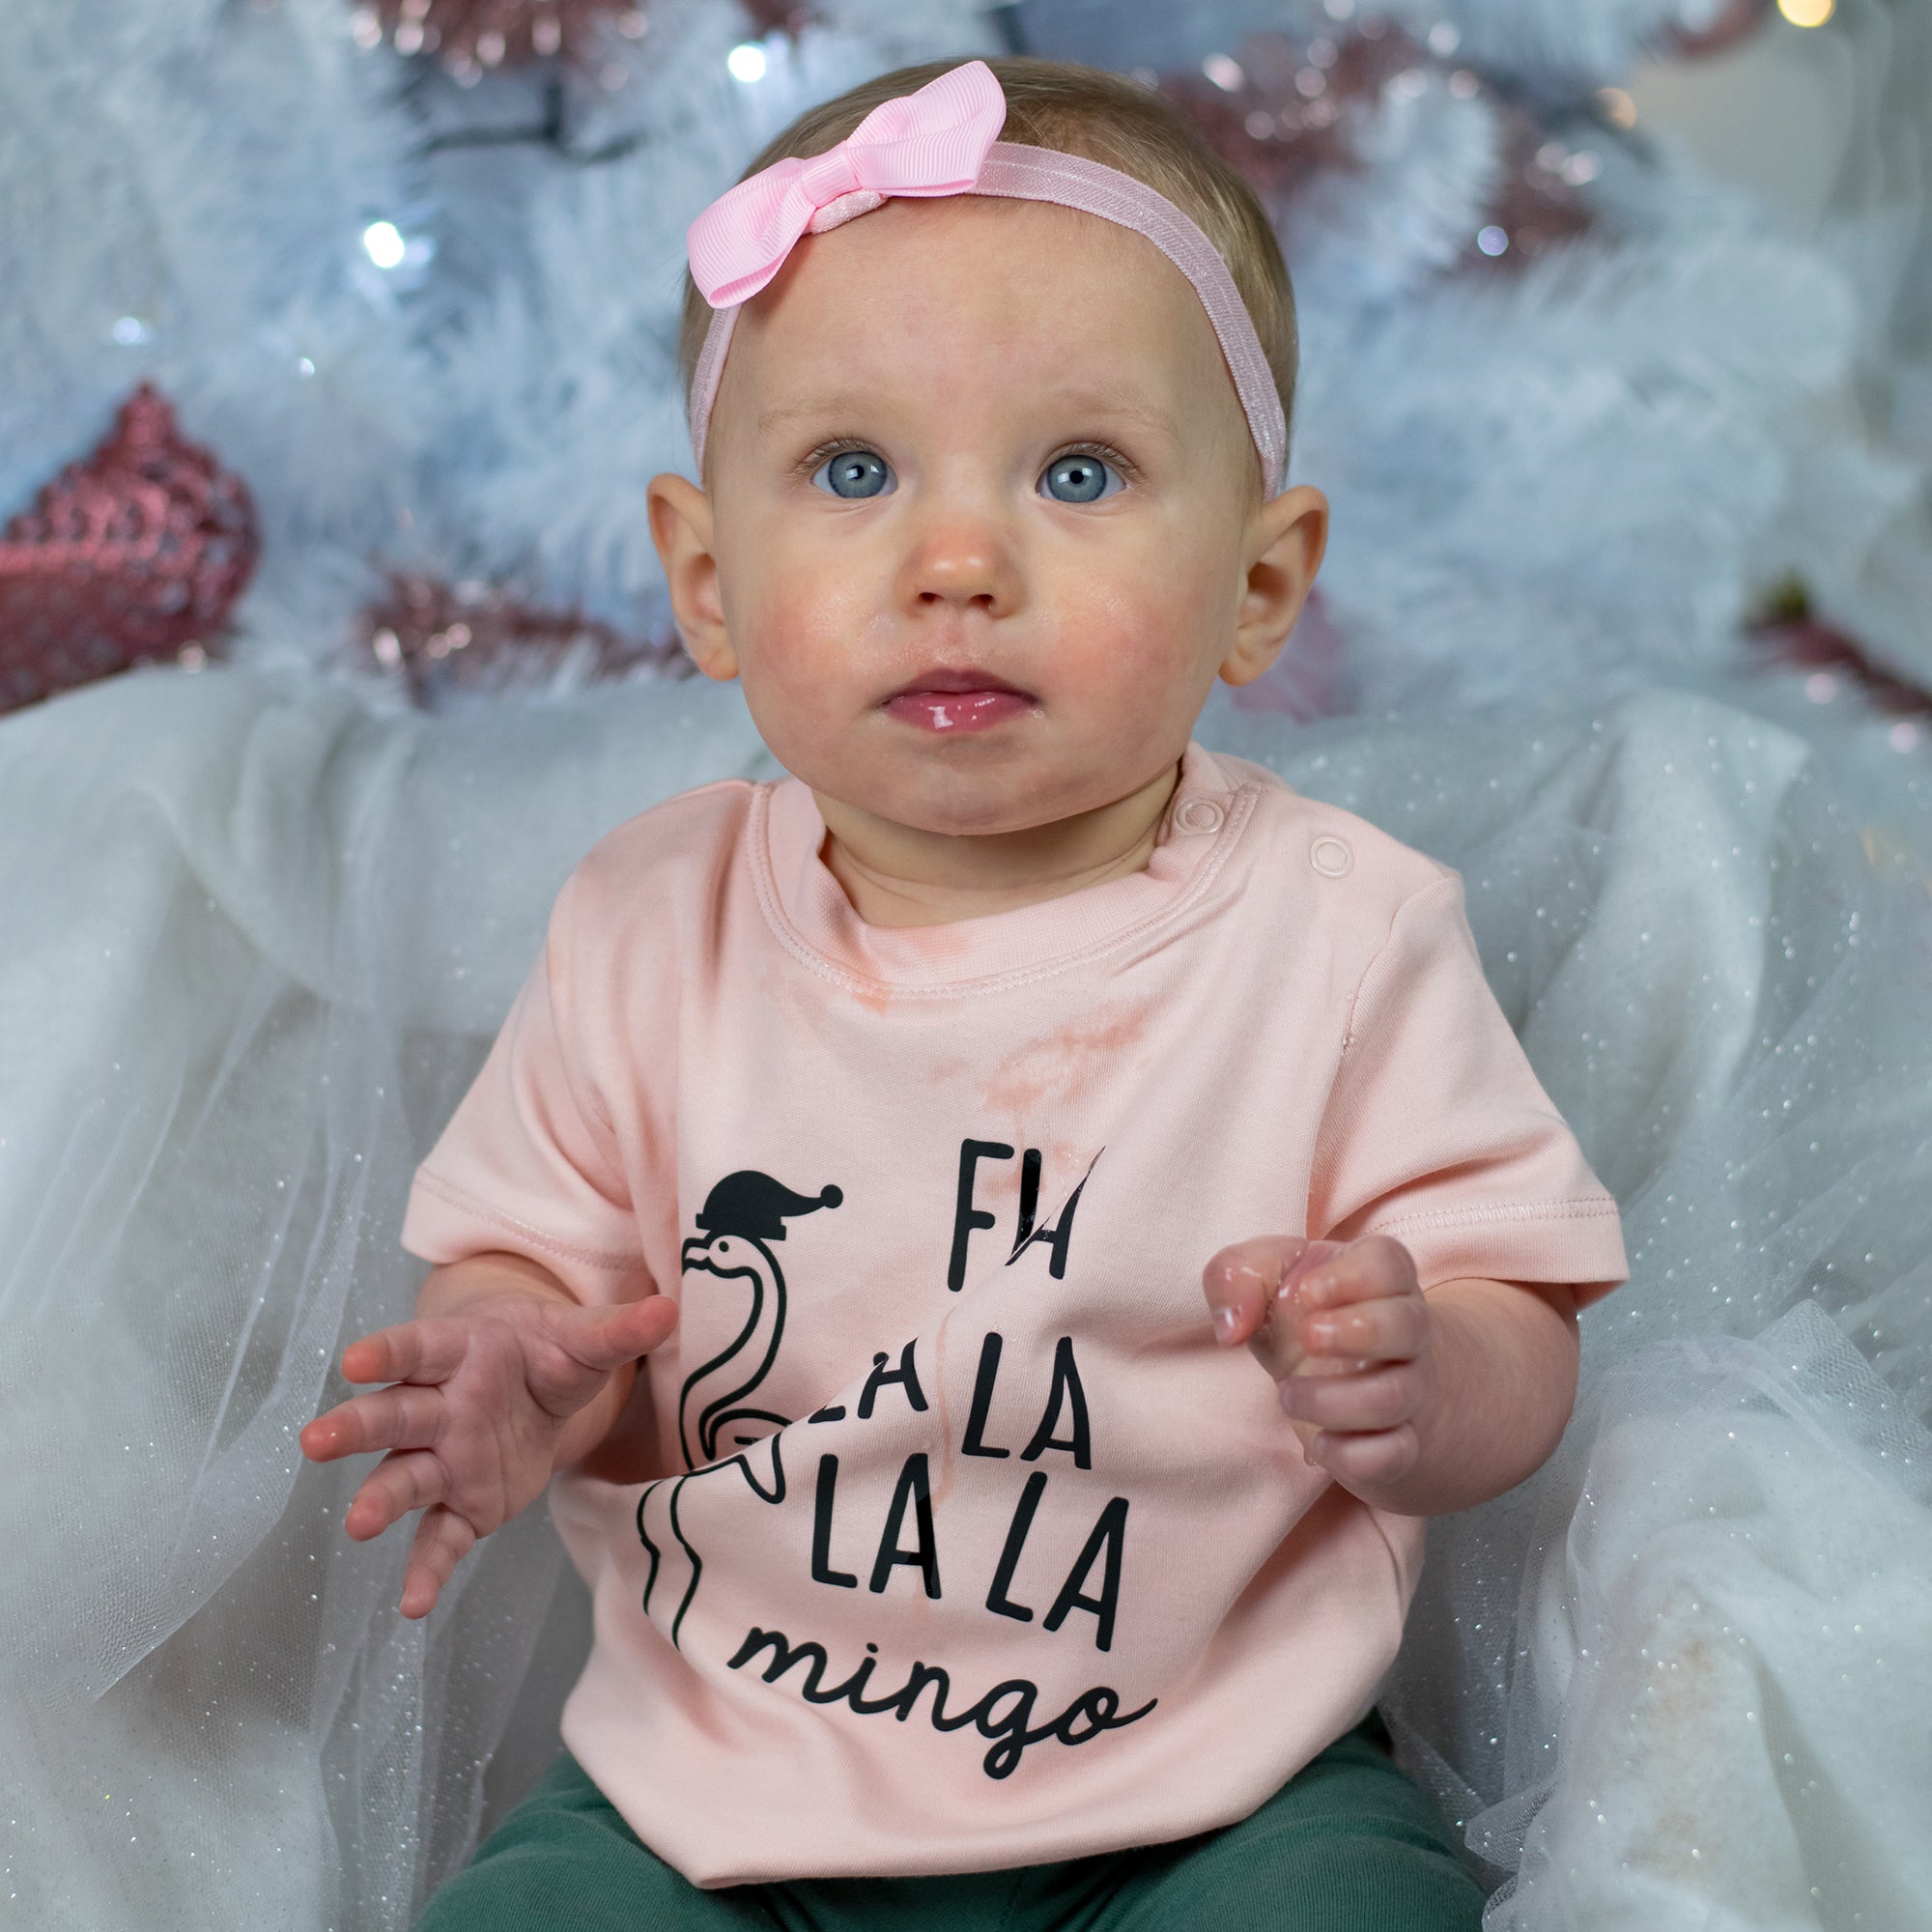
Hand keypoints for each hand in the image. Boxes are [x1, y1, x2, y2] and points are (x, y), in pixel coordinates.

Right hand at [300, 1288, 678, 1617]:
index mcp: (461, 1353)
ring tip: (357, 1524)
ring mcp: (445, 1458)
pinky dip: (425, 1569)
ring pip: (403, 1476)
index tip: (354, 1360)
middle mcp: (441, 1406)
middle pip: (392, 1414)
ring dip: (379, 1498)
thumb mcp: (583, 1337)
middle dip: (355, 1427)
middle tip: (316, 1441)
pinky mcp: (462, 1504)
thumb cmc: (546, 1349)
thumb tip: (668, 1310)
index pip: (418, 1347)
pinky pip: (438, 1538)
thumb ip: (618, 1330)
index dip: (387, 1350)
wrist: (535, 1380)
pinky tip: (413, 1605)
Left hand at [1202, 1234, 1432, 1489]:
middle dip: (1356, 1332)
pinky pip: (1393, 1454)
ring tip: (1286, 1394)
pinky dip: (1350, 1454)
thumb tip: (1230, 1327)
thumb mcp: (1265, 1277)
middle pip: (1408, 1325)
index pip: (1389, 1262)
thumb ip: (1236, 1277)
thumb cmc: (1303, 1312)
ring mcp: (1409, 1388)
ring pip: (1393, 1396)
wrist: (1346, 1376)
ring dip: (1331, 1400)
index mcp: (1379, 1276)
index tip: (1305, 1292)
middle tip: (1307, 1337)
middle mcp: (1405, 1330)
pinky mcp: (1399, 1442)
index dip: (1349, 1276)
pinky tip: (1318, 1441)